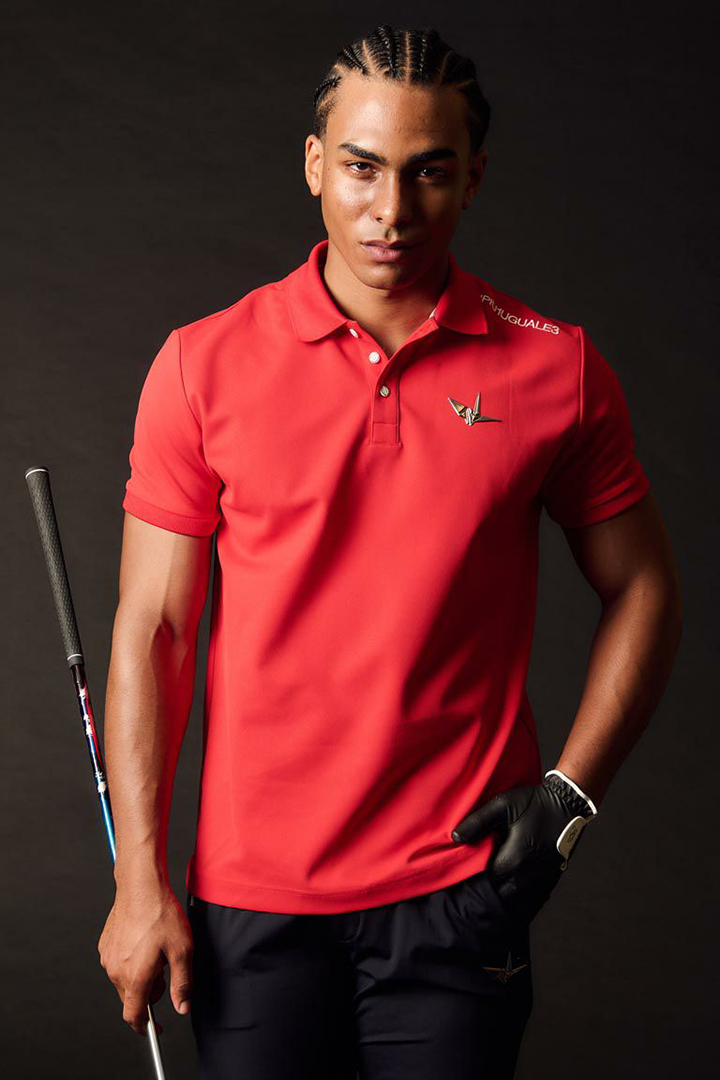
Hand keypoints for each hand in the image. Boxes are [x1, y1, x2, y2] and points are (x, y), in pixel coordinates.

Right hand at [98, 881, 192, 1035]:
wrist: (141, 885)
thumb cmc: (161, 913)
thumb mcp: (182, 949)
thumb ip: (182, 983)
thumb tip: (182, 1007)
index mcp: (135, 976)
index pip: (134, 1016)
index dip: (145, 1027)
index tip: (156, 1028)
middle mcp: (116, 970)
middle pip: (131, 998)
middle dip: (149, 993)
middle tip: (165, 970)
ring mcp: (108, 957)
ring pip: (124, 981)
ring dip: (139, 977)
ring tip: (155, 952)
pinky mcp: (104, 945)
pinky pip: (117, 964)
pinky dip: (130, 963)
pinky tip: (143, 943)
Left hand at [451, 778, 593, 922]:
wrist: (567, 804)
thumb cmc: (534, 803)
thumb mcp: (502, 806)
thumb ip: (477, 822)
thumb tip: (455, 837)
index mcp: (513, 859)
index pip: (487, 879)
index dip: (475, 875)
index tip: (467, 866)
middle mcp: (526, 873)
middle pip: (501, 889)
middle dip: (488, 883)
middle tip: (477, 871)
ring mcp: (539, 875)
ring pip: (515, 890)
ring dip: (503, 884)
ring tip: (492, 871)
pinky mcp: (548, 871)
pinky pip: (528, 885)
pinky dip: (517, 882)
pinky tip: (510, 870)